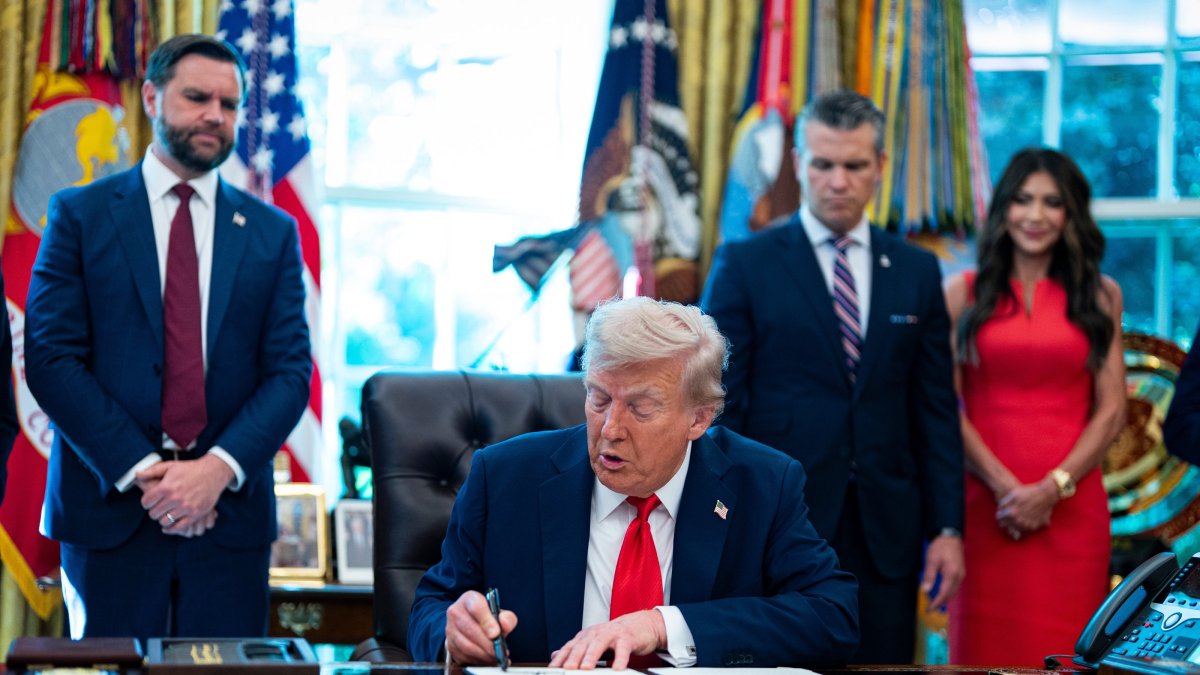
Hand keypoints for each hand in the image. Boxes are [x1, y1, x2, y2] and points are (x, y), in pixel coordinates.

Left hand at [138, 455, 233, 533]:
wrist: (214, 473)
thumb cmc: (191, 469)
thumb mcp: (171, 466)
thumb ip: (153, 470)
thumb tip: (137, 474)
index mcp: (166, 487)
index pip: (146, 502)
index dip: (146, 502)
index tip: (150, 501)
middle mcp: (175, 498)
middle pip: (154, 513)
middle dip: (154, 511)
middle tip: (158, 508)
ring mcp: (185, 507)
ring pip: (164, 521)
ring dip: (163, 519)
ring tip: (166, 514)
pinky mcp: (195, 514)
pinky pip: (178, 527)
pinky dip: (171, 529)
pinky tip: (168, 527)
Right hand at [444, 590, 517, 664]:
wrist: (470, 623)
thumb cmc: (486, 617)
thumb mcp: (499, 613)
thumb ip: (507, 617)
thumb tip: (505, 624)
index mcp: (469, 599)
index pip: (475, 607)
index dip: (486, 621)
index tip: (496, 634)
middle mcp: (456, 612)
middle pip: (469, 628)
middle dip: (487, 643)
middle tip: (499, 651)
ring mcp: (450, 629)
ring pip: (465, 645)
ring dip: (483, 654)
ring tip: (496, 657)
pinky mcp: (450, 645)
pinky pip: (463, 656)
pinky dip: (477, 661)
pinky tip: (487, 660)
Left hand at [549, 609, 664, 669]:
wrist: (640, 624)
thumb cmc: (615, 635)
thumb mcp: (593, 641)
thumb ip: (575, 649)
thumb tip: (555, 655)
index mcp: (587, 636)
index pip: (570, 647)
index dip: (561, 658)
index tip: (553, 669)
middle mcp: (597, 633)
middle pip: (583, 645)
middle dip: (574, 657)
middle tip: (567, 669)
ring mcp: (612, 634)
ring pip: (599, 644)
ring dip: (591, 656)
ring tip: (585, 668)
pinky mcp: (627, 638)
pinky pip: (623, 649)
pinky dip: (620, 659)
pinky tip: (617, 668)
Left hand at [920, 534, 964, 610]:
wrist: (950, 536)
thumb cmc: (940, 546)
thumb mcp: (931, 559)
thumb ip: (929, 575)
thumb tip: (925, 590)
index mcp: (952, 574)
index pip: (944, 593)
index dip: (937, 602)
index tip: (929, 609)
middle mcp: (959, 576)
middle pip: (950, 594)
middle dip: (941, 603)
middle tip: (930, 608)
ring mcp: (961, 574)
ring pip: (954, 591)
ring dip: (945, 598)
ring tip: (935, 603)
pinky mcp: (960, 572)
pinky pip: (955, 586)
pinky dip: (948, 592)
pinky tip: (942, 593)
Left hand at [996, 479, 1057, 535]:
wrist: (1047, 494)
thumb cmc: (1029, 492)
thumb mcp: (1013, 495)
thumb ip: (1004, 504)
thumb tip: (999, 511)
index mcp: (1011, 513)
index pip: (999, 519)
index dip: (1000, 514)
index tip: (1002, 512)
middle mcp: (1019, 522)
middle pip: (1006, 526)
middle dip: (1005, 520)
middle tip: (1008, 515)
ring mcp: (1028, 525)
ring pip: (1015, 529)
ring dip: (1014, 525)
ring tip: (1017, 517)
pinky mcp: (1035, 527)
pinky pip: (1025, 530)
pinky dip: (1023, 526)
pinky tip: (1024, 519)